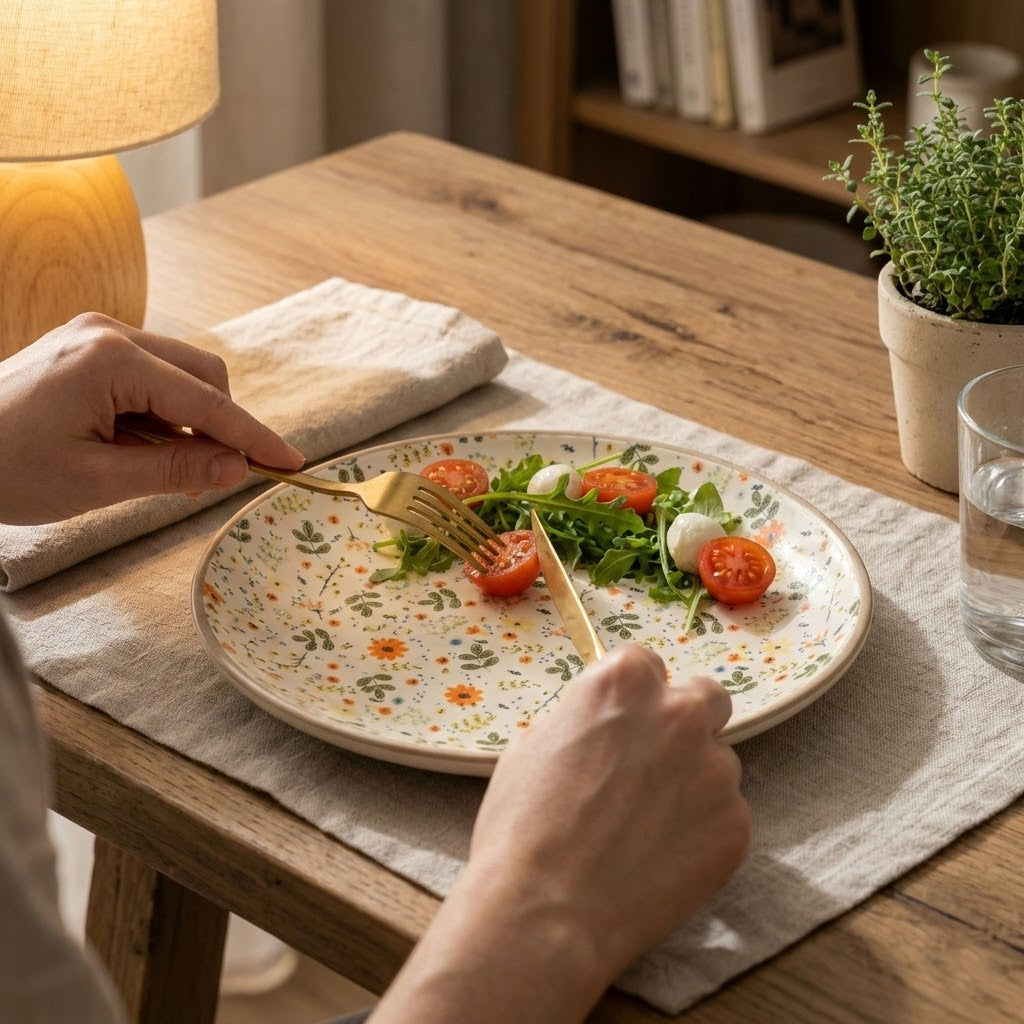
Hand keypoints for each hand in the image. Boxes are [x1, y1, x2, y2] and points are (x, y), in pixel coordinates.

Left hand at [0, 313, 304, 523]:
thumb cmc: (5, 469)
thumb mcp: (96, 482)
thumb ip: (175, 470)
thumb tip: (238, 468)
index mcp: (110, 360)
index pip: (206, 402)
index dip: (253, 437)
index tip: (291, 462)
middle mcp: (108, 332)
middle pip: (203, 375)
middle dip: (220, 426)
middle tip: (214, 478)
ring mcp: (97, 334)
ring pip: (181, 374)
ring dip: (190, 422)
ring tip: (168, 470)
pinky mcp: (90, 346)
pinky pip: (152, 375)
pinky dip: (162, 413)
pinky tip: (142, 447)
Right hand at [372, 646, 750, 1022]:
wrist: (545, 912)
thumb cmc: (523, 826)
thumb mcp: (534, 744)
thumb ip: (585, 719)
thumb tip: (603, 727)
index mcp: (624, 682)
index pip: (648, 664)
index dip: (635, 696)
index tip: (626, 722)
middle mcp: (679, 713)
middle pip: (705, 698)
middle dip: (686, 721)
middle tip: (656, 762)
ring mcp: (715, 769)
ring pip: (717, 763)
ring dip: (693, 783)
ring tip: (648, 829)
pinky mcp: (736, 824)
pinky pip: (725, 816)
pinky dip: (701, 832)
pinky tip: (660, 860)